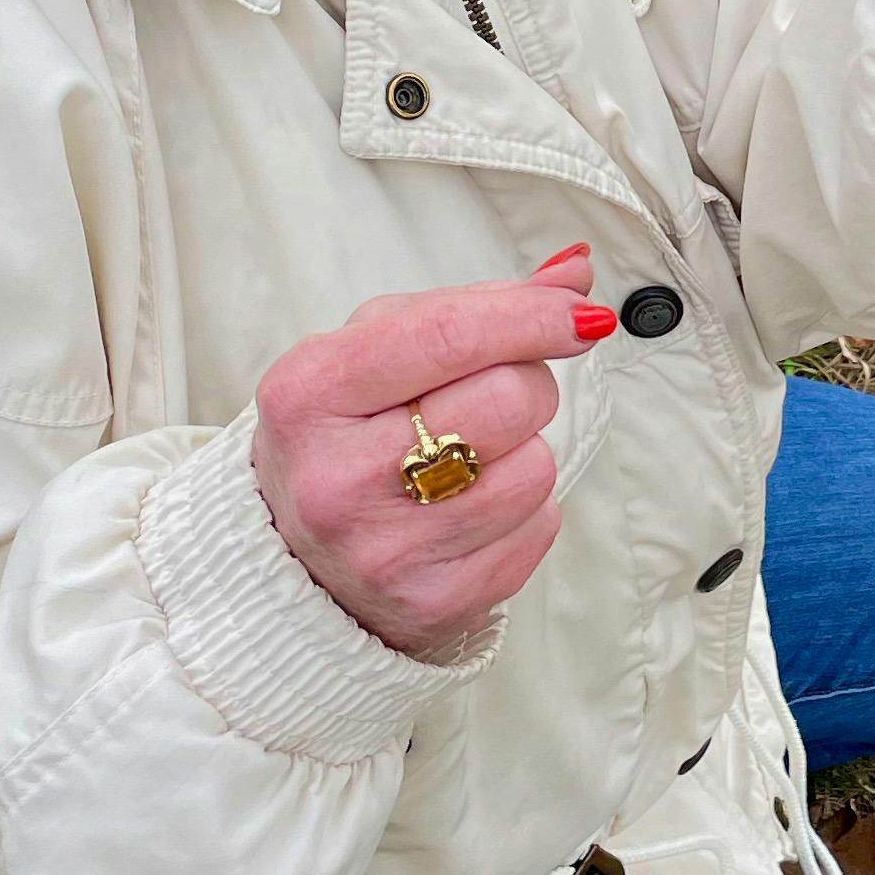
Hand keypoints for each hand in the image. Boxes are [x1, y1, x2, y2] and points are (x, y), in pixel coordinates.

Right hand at [249, 250, 611, 660]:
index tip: (580, 308)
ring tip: (469, 458)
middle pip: (507, 399)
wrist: (294, 564)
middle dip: (524, 382)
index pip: (448, 336)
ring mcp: (386, 550)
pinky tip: (469, 511)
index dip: (531, 316)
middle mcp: (338, 477)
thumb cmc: (343, 434)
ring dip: (523, 451)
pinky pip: (540, 527)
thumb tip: (575, 270)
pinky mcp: (436, 603)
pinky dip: (523, 509)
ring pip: (534, 468)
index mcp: (310, 392)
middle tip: (491, 393)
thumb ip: (470, 307)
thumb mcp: (373, 351)